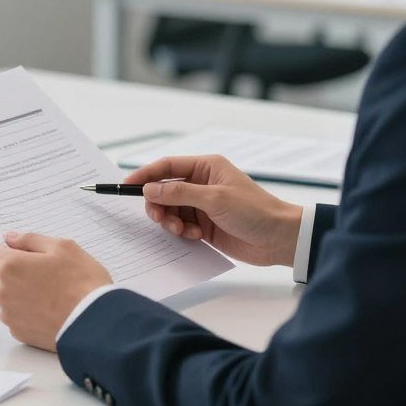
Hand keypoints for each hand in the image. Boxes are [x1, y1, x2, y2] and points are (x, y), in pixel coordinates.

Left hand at [0, 232, 112, 351]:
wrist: (95, 325)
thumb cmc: (82, 284)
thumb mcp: (62, 247)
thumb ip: (31, 240)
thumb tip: (12, 239)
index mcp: (9, 266)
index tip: (3, 244)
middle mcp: (2, 292)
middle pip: (0, 274)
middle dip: (17, 269)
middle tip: (46, 271)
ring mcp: (9, 315)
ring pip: (9, 295)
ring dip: (23, 291)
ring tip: (53, 293)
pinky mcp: (18, 332)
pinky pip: (18, 314)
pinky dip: (30, 310)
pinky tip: (52, 309)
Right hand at [125, 154, 301, 266]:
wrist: (279, 239)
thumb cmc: (254, 211)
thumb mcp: (215, 199)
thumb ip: (179, 193)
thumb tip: (150, 189)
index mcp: (206, 167)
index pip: (167, 166)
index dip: (145, 174)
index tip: (126, 185)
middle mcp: (201, 183)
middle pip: (164, 190)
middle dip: (158, 204)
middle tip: (159, 218)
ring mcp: (202, 204)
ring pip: (170, 209)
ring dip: (170, 221)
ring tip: (182, 230)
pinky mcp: (204, 224)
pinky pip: (180, 225)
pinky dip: (181, 231)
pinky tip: (195, 236)